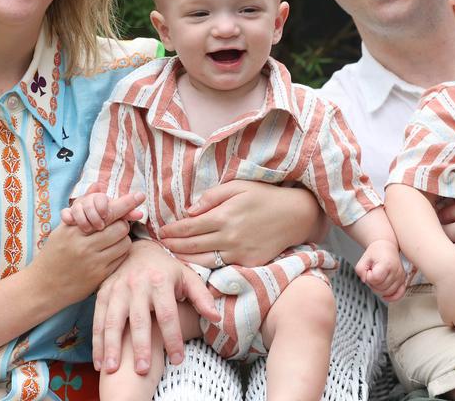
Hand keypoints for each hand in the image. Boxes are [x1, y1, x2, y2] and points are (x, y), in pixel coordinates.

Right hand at [29, 192, 143, 308]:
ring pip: (124, 243)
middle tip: (115, 226)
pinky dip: (120, 253)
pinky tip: (110, 253)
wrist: (43, 286)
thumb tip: (98, 185)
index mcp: (73, 229)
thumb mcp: (62, 228)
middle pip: (120, 227)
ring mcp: (93, 262)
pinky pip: (121, 259)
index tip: (139, 195)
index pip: (106, 212)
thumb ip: (81, 206)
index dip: (125, 203)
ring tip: (111, 240)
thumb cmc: (53, 254)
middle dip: (122, 224)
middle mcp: (83, 245)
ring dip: (122, 239)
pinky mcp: (99, 276)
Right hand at [93, 240, 219, 375]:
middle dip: (140, 346)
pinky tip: (99, 362)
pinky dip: (97, 342)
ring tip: (111, 369)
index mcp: (160, 281)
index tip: (178, 360)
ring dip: (111, 346)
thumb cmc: (167, 269)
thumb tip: (216, 318)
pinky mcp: (103, 292)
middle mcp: (137, 285)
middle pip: (139, 320)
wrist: (140, 249)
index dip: (173, 338)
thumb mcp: (187, 277)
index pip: (168, 314)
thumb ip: (201, 297)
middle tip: (143, 370)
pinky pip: (98, 319)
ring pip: (113, 320)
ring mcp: (118, 289)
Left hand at [159, 180, 318, 266]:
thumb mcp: (237, 187)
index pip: (189, 227)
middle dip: (173, 246)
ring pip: (204, 261)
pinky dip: (206, 266)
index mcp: (224, 216)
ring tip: (172, 255)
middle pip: (192, 246)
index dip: (172, 230)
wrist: (295, 215)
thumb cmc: (264, 196)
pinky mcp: (249, 264)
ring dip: (185, 259)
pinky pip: (222, 267)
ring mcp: (240, 253)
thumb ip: (212, 197)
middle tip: (159, 245)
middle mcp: (229, 237)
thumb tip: (190, 211)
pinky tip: (195, 263)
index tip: (161, 231)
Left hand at [355, 239, 405, 301]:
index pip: (375, 279)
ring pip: (388, 292)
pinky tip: (385, 297)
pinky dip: (392, 297)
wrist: (387, 247)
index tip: (369, 270)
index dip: (369, 276)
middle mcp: (395, 271)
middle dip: (373, 283)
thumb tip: (365, 280)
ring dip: (379, 288)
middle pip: (381, 287)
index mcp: (386, 264)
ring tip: (378, 279)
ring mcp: (400, 276)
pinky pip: (400, 294)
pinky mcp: (403, 280)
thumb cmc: (377, 252)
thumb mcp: (364, 258)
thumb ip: (360, 270)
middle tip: (372, 274)